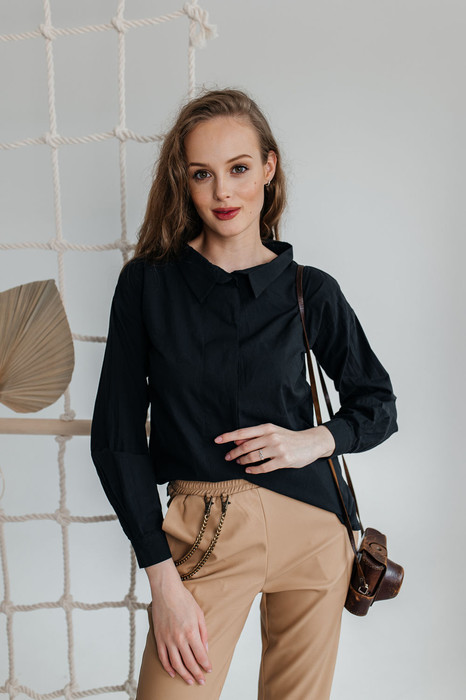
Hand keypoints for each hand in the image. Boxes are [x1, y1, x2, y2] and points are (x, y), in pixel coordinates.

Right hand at [145, 558, 211, 684]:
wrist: (166, 590)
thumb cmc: (184, 599)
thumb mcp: (199, 614)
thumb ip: (203, 633)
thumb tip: (206, 649)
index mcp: (191, 631)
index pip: (200, 655)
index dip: (205, 665)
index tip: (209, 670)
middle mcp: (179, 638)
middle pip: (189, 662)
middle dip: (197, 674)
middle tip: (201, 681)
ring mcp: (167, 639)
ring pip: (176, 663)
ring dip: (184, 674)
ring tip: (190, 681)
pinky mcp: (159, 638)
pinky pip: (163, 657)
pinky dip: (168, 667)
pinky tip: (173, 673)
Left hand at [214, 423, 335, 474]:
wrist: (311, 443)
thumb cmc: (289, 437)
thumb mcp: (273, 432)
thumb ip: (256, 436)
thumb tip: (236, 441)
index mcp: (267, 428)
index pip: (243, 432)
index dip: (228, 436)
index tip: (217, 440)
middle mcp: (272, 437)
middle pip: (246, 446)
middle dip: (234, 453)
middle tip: (227, 457)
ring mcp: (278, 449)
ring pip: (253, 457)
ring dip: (243, 461)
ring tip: (238, 463)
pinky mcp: (284, 460)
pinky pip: (264, 467)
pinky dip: (254, 469)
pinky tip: (249, 470)